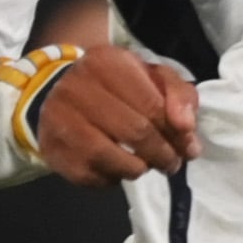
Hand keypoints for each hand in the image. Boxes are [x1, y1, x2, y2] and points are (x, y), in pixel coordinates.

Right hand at [31, 44, 199, 184]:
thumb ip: (180, 95)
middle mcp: (77, 89)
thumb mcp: (152, 77)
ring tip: (147, 165)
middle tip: (172, 163)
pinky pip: (93, 177)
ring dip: (140, 169)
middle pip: (136, 133)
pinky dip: (114, 178)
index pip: (153, 106)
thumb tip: (186, 127)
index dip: (177, 134)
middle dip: (163, 154)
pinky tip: (119, 168)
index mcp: (106, 63)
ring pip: (114, 159)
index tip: (189, 148)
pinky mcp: (54, 151)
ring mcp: (60, 121)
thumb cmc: (117, 85)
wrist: (61, 91)